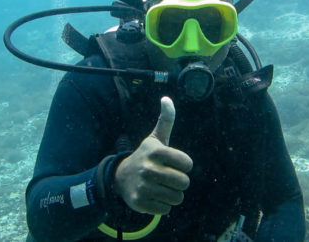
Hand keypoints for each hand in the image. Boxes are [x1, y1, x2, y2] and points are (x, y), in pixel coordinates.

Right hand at [114, 96, 193, 214]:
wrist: (120, 177)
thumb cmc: (145, 157)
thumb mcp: (155, 138)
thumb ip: (165, 119)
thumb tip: (166, 98)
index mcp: (156, 152)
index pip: (188, 164)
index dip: (184, 165)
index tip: (173, 163)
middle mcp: (148, 168)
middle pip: (184, 183)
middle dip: (179, 182)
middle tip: (167, 177)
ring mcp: (143, 187)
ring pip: (177, 198)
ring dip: (172, 194)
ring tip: (160, 187)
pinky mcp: (140, 203)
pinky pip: (166, 210)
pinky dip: (163, 205)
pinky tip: (153, 196)